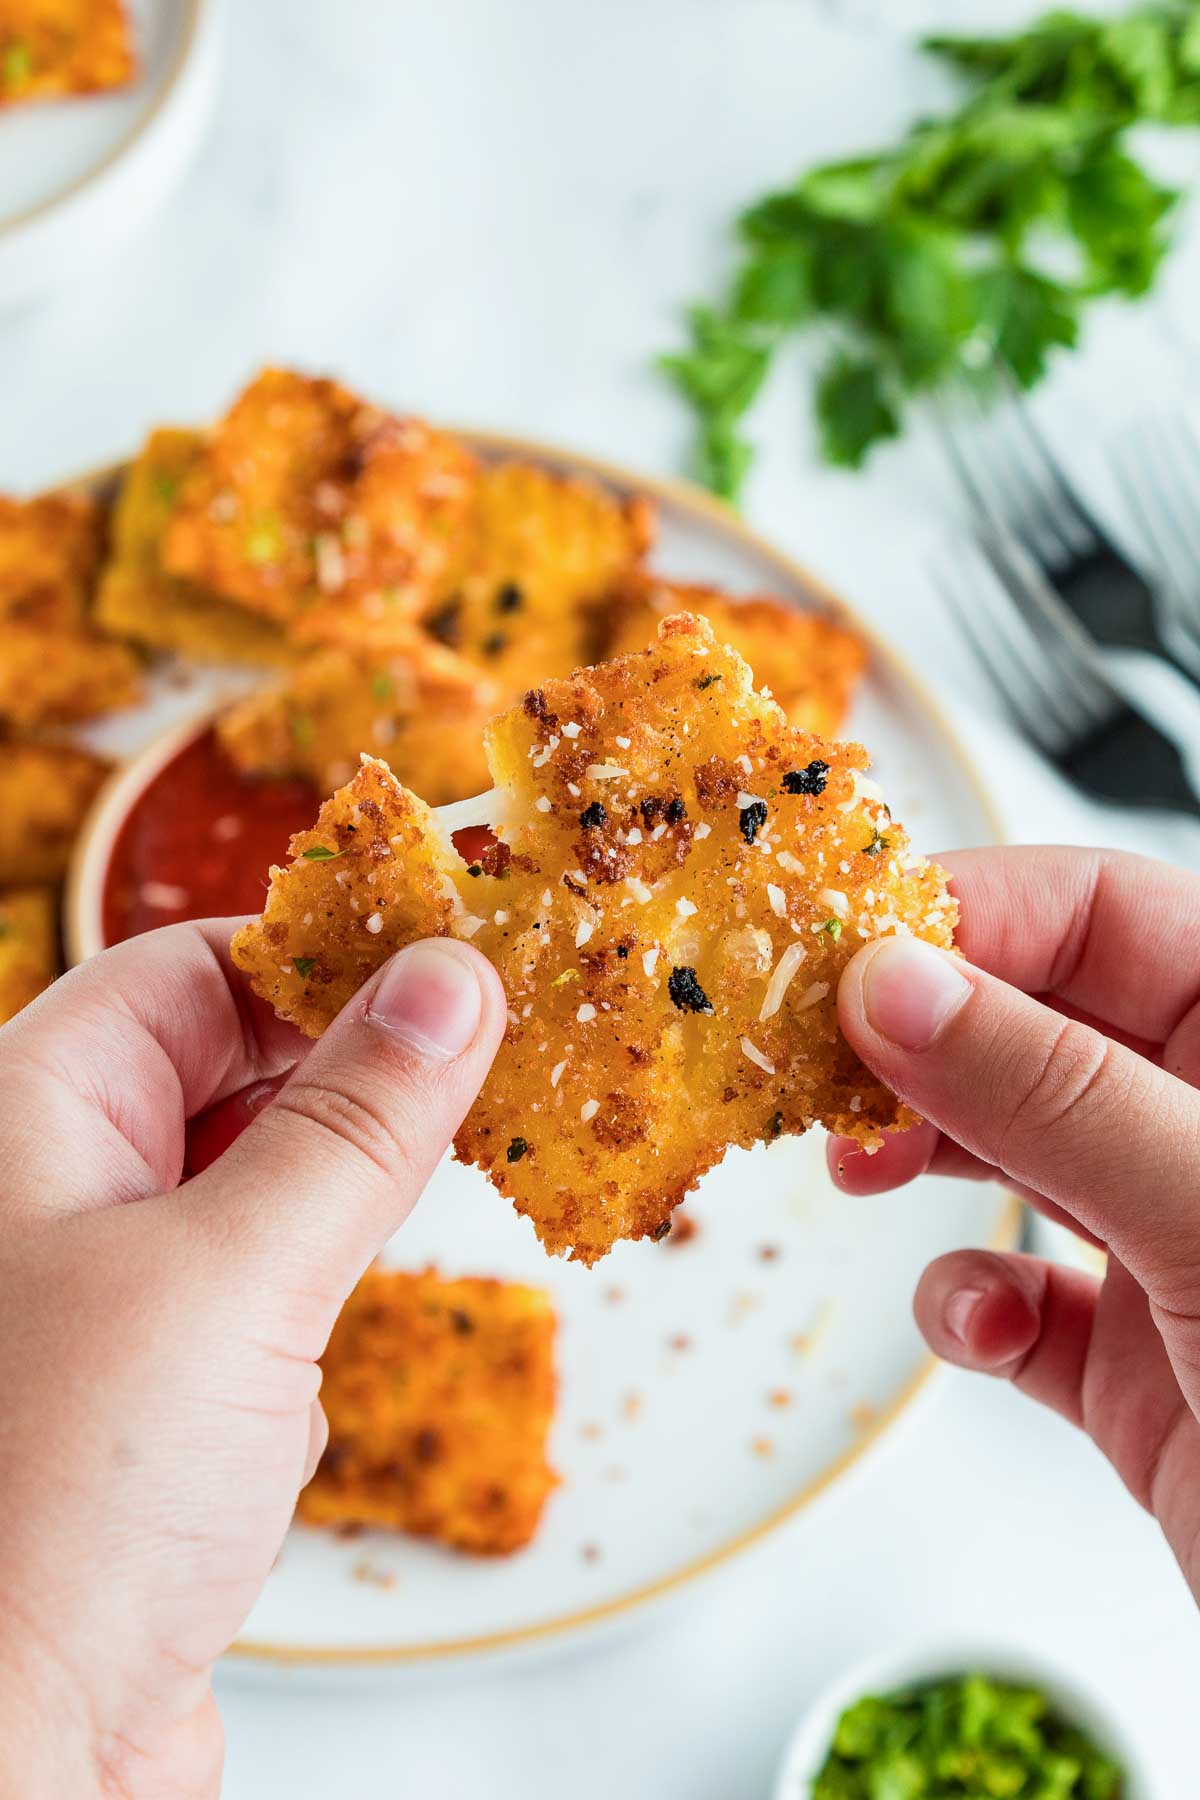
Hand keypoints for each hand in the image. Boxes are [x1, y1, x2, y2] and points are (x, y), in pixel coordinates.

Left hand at [0, 923, 504, 1797]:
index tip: (456, 967)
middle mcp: (50, 1195)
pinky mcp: (151, 1400)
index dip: (321, 958)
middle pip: (230, 1072)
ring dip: (328, 1230)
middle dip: (348, 1095)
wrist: (13, 1768)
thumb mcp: (236, 1275)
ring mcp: (98, 1300)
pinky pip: (259, 1305)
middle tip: (479, 1089)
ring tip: (341, 1289)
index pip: (188, 972)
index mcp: (25, 1118)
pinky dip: (300, 1335)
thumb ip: (355, 1121)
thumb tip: (450, 980)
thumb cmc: (53, 1510)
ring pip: (258, 1193)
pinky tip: (273, 1430)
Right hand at [828, 846, 1199, 1602]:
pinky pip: (1017, 1298)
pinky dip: (974, 1310)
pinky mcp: (1134, 1362)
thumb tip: (895, 985)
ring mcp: (1173, 1245)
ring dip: (924, 1158)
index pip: (1102, 914)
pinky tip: (991, 1332)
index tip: (843, 949)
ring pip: (1010, 1152)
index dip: (967, 915)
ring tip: (861, 1166)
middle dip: (919, 1043)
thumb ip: (1049, 1092)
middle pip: (1032, 1025)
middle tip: (817, 1064)